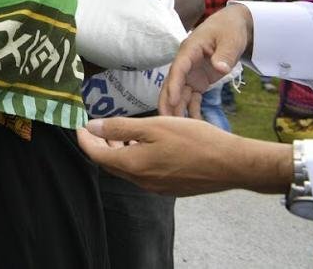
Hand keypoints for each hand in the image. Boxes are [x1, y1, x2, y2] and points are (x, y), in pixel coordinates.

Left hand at [76, 116, 291, 195]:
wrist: (232, 164)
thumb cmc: (195, 141)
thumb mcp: (154, 127)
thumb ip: (120, 129)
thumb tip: (91, 128)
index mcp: (133, 166)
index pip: (96, 155)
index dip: (84, 139)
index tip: (79, 125)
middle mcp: (142, 181)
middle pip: (110, 164)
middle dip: (99, 146)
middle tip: (97, 128)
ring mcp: (157, 187)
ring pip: (127, 170)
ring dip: (117, 152)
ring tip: (119, 135)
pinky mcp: (171, 187)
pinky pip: (143, 174)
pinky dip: (135, 159)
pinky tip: (143, 146)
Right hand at [159, 4, 252, 116]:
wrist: (233, 27)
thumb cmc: (229, 30)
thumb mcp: (231, 39)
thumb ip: (225, 54)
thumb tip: (220, 68)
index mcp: (189, 50)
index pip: (177, 69)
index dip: (173, 85)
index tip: (172, 100)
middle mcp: (185, 64)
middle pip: (171, 85)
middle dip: (167, 102)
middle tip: (165, 122)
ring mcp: (191, 74)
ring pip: (179, 94)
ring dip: (178, 110)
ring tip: (179, 129)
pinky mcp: (198, 81)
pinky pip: (192, 98)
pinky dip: (192, 110)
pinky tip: (196, 125)